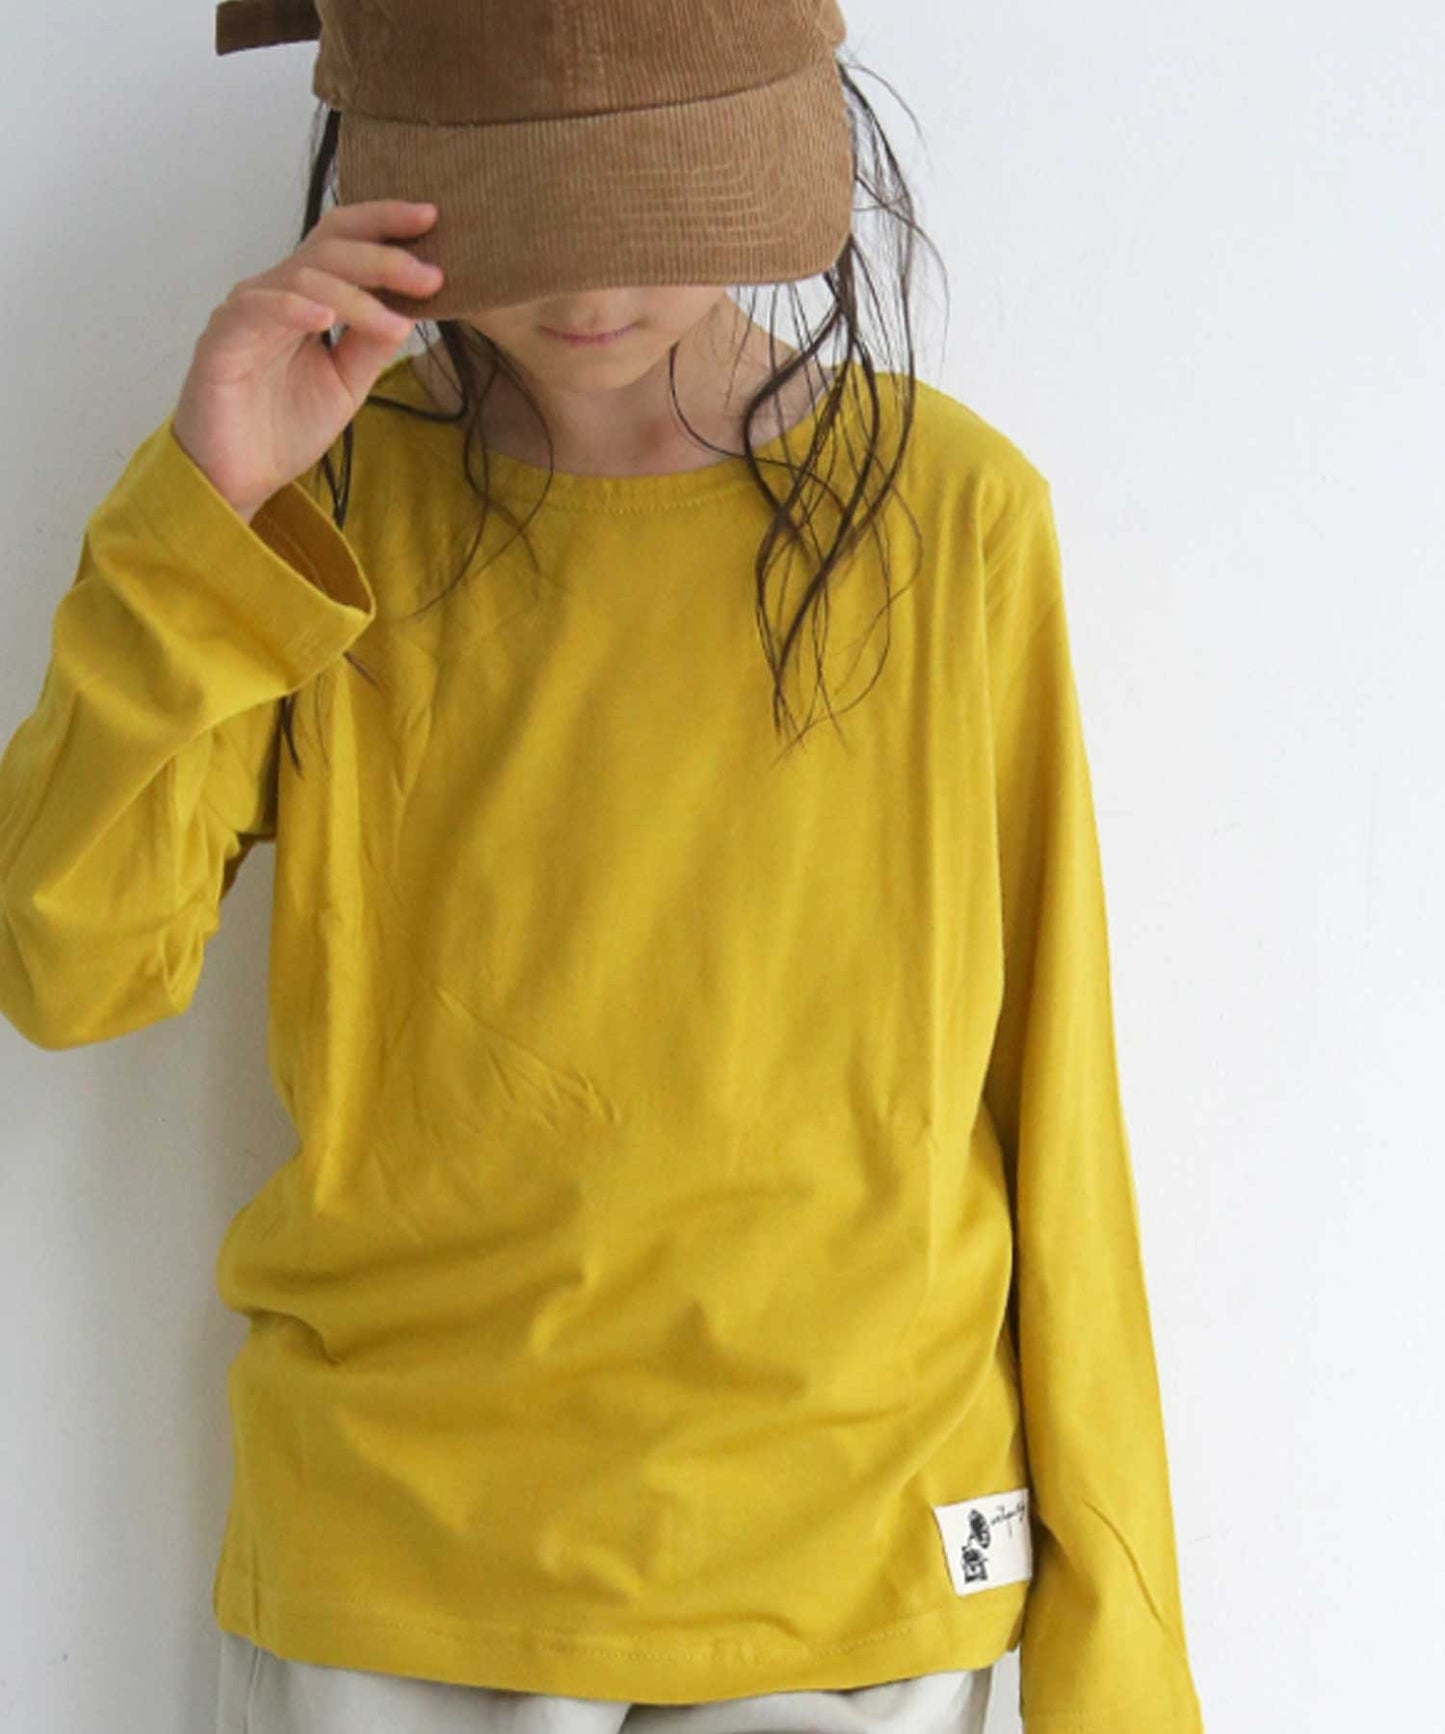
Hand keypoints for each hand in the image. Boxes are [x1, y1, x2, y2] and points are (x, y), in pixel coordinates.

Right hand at [171, 198, 445, 521]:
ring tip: (394, 321)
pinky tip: (325, 318)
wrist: (239, 478)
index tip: (432, 218)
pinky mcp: (222, 340)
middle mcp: (276, 294)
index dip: (383, 223)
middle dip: (383, 257)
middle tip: (430, 275)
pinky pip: (259, 309)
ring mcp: (247, 312)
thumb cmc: (284, 427)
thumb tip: (409, 309)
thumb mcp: (346, 383)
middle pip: (330, 249)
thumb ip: (371, 344)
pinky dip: (294, 308)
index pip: (343, 240)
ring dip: (356, 295)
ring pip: (303, 277)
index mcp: (306, 297)